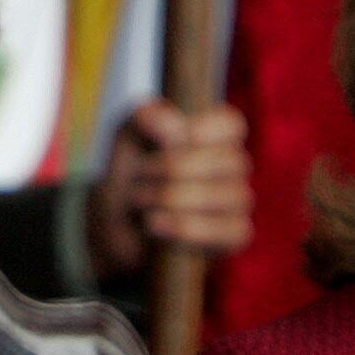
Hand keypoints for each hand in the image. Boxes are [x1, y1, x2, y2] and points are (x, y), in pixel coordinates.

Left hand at [87, 100, 253, 277]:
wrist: (116, 225)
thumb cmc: (130, 175)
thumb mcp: (127, 138)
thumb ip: (145, 119)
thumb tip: (173, 124)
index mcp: (216, 135)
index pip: (232, 125)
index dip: (202, 131)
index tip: (167, 142)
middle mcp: (234, 167)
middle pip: (227, 161)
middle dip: (172, 170)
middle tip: (138, 179)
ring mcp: (237, 202)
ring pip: (225, 196)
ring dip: (171, 199)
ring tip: (140, 203)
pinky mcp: (234, 235)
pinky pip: (227, 230)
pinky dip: (185, 228)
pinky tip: (155, 224)